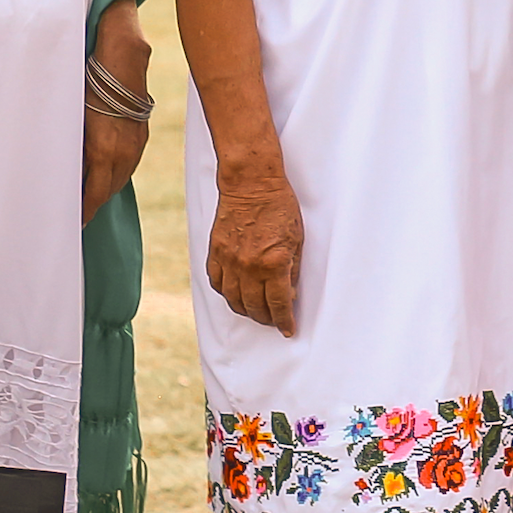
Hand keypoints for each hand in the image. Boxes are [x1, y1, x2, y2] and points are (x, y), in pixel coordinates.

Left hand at [82, 0, 150, 216]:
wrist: (122, 54)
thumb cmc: (87, 81)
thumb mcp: (70, 115)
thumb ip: (69, 147)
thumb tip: (57, 169)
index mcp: (103, 152)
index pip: (94, 196)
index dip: (83, 212)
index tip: (71, 224)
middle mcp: (123, 153)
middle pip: (108, 191)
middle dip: (93, 204)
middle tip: (76, 215)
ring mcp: (137, 144)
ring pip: (121, 179)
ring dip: (105, 189)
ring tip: (89, 197)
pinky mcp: (142, 134)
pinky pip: (129, 164)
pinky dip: (116, 173)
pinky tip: (105, 171)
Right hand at [207, 163, 304, 335]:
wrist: (250, 183)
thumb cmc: (279, 206)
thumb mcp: (297, 239)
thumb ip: (292, 270)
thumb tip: (289, 294)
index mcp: (273, 263)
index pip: (278, 304)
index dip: (284, 321)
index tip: (287, 329)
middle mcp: (249, 266)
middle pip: (255, 308)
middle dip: (266, 319)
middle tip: (274, 320)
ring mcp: (229, 261)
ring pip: (234, 300)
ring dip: (246, 311)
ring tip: (256, 311)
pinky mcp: (216, 253)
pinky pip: (218, 283)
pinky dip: (227, 294)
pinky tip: (236, 294)